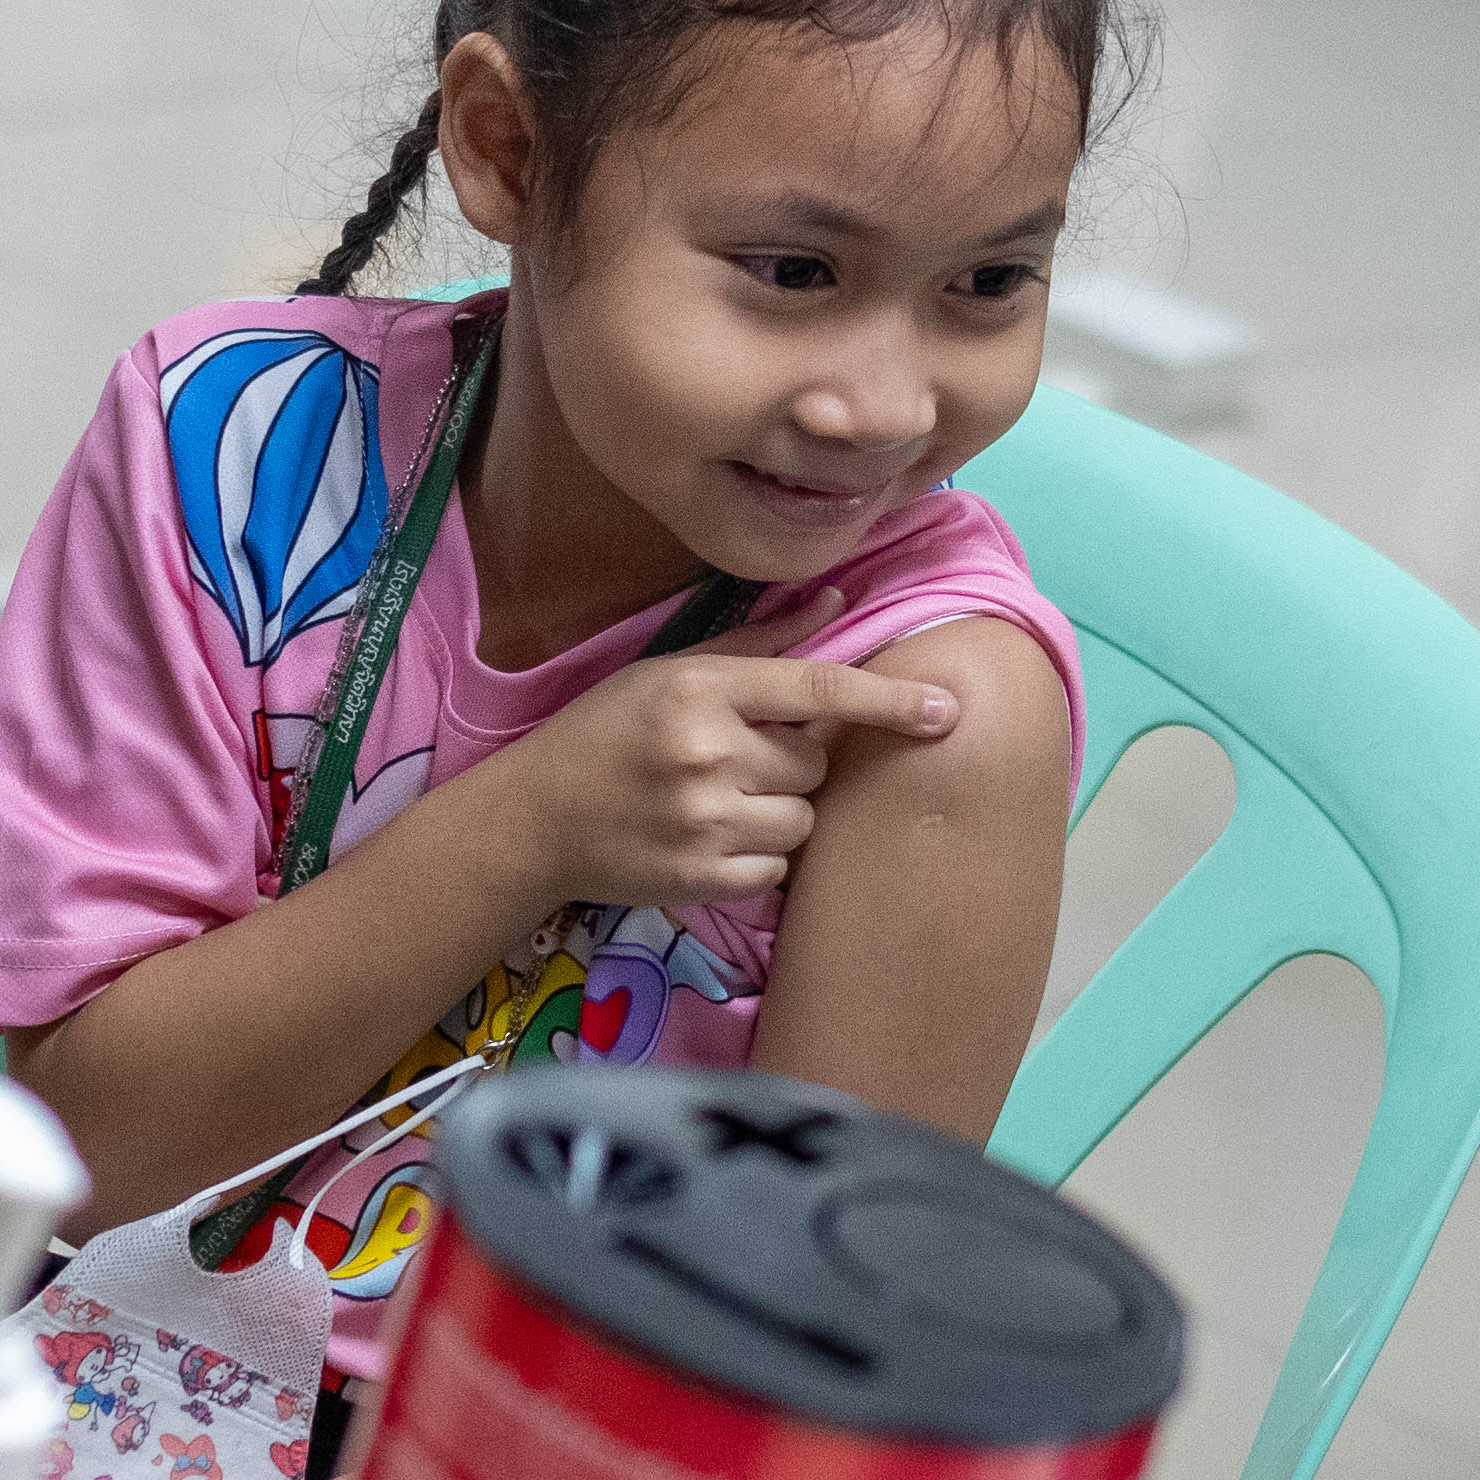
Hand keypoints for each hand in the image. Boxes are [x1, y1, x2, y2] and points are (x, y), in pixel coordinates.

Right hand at [518, 653, 958, 912]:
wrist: (532, 819)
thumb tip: (837, 601)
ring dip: (779, 812)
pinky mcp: (698, 879)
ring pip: (802, 820)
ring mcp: (703, 822)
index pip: (818, 688)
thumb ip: (759, 645)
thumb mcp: (670, 671)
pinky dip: (757, 859)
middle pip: (816, 761)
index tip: (947, 710)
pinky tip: (710, 839)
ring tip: (722, 802)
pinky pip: (775, 872)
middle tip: (741, 759)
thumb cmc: (605, 733)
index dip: (890, 698)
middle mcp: (706, 753)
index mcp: (701, 690)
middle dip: (796, 761)